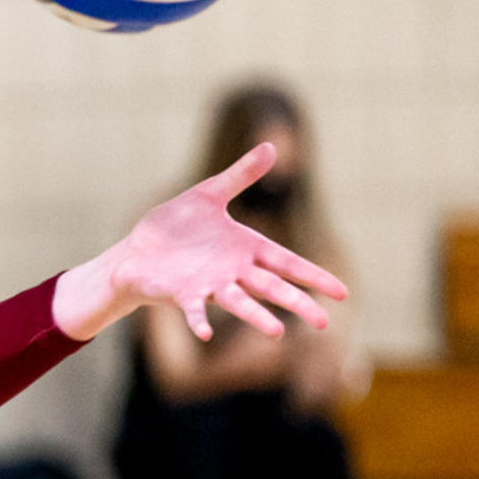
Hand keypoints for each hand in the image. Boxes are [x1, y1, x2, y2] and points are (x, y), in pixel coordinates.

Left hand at [54, 143, 349, 341]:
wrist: (137, 250)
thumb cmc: (175, 226)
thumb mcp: (210, 194)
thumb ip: (240, 175)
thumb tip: (271, 145)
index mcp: (245, 248)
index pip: (287, 263)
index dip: (313, 276)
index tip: (341, 293)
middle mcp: (233, 271)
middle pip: (272, 288)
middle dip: (297, 303)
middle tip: (323, 324)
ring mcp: (209, 285)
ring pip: (239, 303)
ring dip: (257, 317)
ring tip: (277, 333)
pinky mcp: (182, 294)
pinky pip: (193, 309)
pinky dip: (199, 320)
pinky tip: (205, 333)